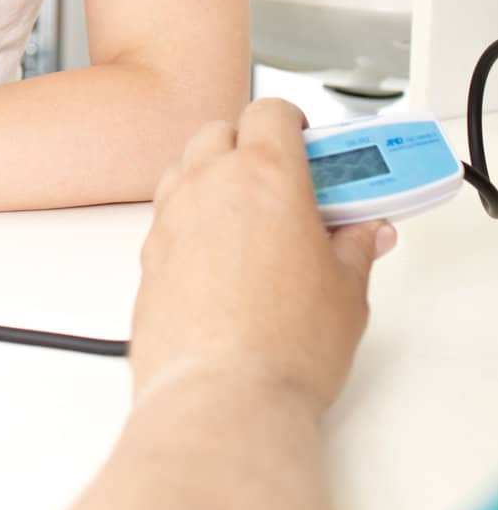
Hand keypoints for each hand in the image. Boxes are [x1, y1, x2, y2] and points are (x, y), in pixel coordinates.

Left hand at [130, 98, 397, 415]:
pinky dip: (190, 224)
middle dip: (250, 147)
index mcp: (265, 175)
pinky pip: (167, 219)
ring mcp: (171, 219)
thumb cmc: (282, 346)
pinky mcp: (147, 258)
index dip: (293, 124)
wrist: (221, 398)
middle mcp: (209, 185)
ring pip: (186, 170)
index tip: (312, 150)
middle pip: (221, 131)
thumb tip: (362, 234)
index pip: (271, 112)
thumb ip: (355, 248)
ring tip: (250, 223)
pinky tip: (218, 263)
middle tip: (285, 186)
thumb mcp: (347, 292)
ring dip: (213, 180)